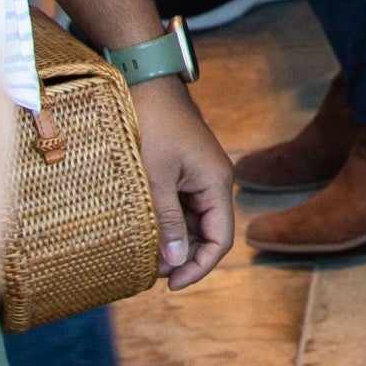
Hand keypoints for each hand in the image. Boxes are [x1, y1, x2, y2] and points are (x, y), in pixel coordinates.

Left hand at [128, 76, 235, 286]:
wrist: (144, 81)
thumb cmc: (151, 125)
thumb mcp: (155, 179)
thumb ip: (167, 221)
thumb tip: (175, 262)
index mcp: (216, 182)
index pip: (221, 239)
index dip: (199, 266)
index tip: (171, 285)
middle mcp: (213, 180)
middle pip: (208, 232)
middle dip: (183, 256)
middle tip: (150, 273)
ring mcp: (198, 173)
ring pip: (193, 220)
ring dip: (173, 240)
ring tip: (145, 256)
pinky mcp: (183, 168)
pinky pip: (181, 204)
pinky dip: (167, 221)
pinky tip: (146, 231)